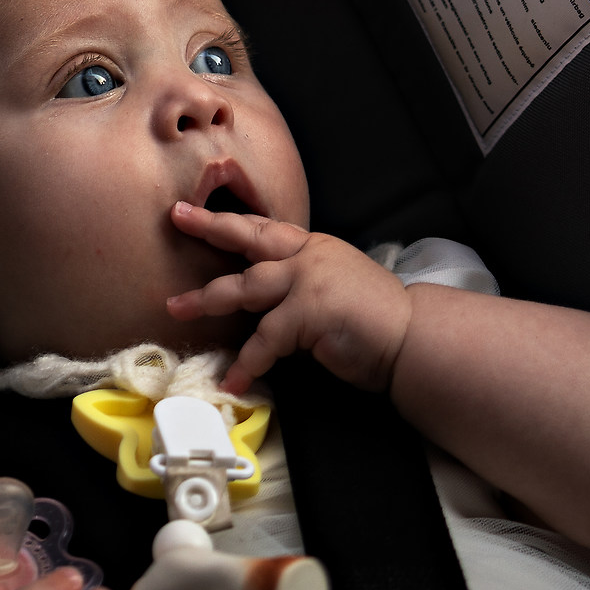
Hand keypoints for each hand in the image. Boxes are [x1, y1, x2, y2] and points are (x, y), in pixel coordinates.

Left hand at [167, 203, 411, 395]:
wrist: (413, 337)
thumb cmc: (376, 319)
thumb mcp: (335, 286)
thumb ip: (301, 285)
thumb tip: (266, 302)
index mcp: (314, 247)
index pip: (265, 229)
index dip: (231, 220)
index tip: (198, 211)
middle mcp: (308, 256)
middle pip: (249, 237)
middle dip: (210, 227)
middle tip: (176, 218)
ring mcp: (307, 281)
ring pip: (246, 286)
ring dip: (208, 299)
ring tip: (178, 309)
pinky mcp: (309, 312)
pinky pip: (267, 339)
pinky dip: (247, 362)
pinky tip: (232, 379)